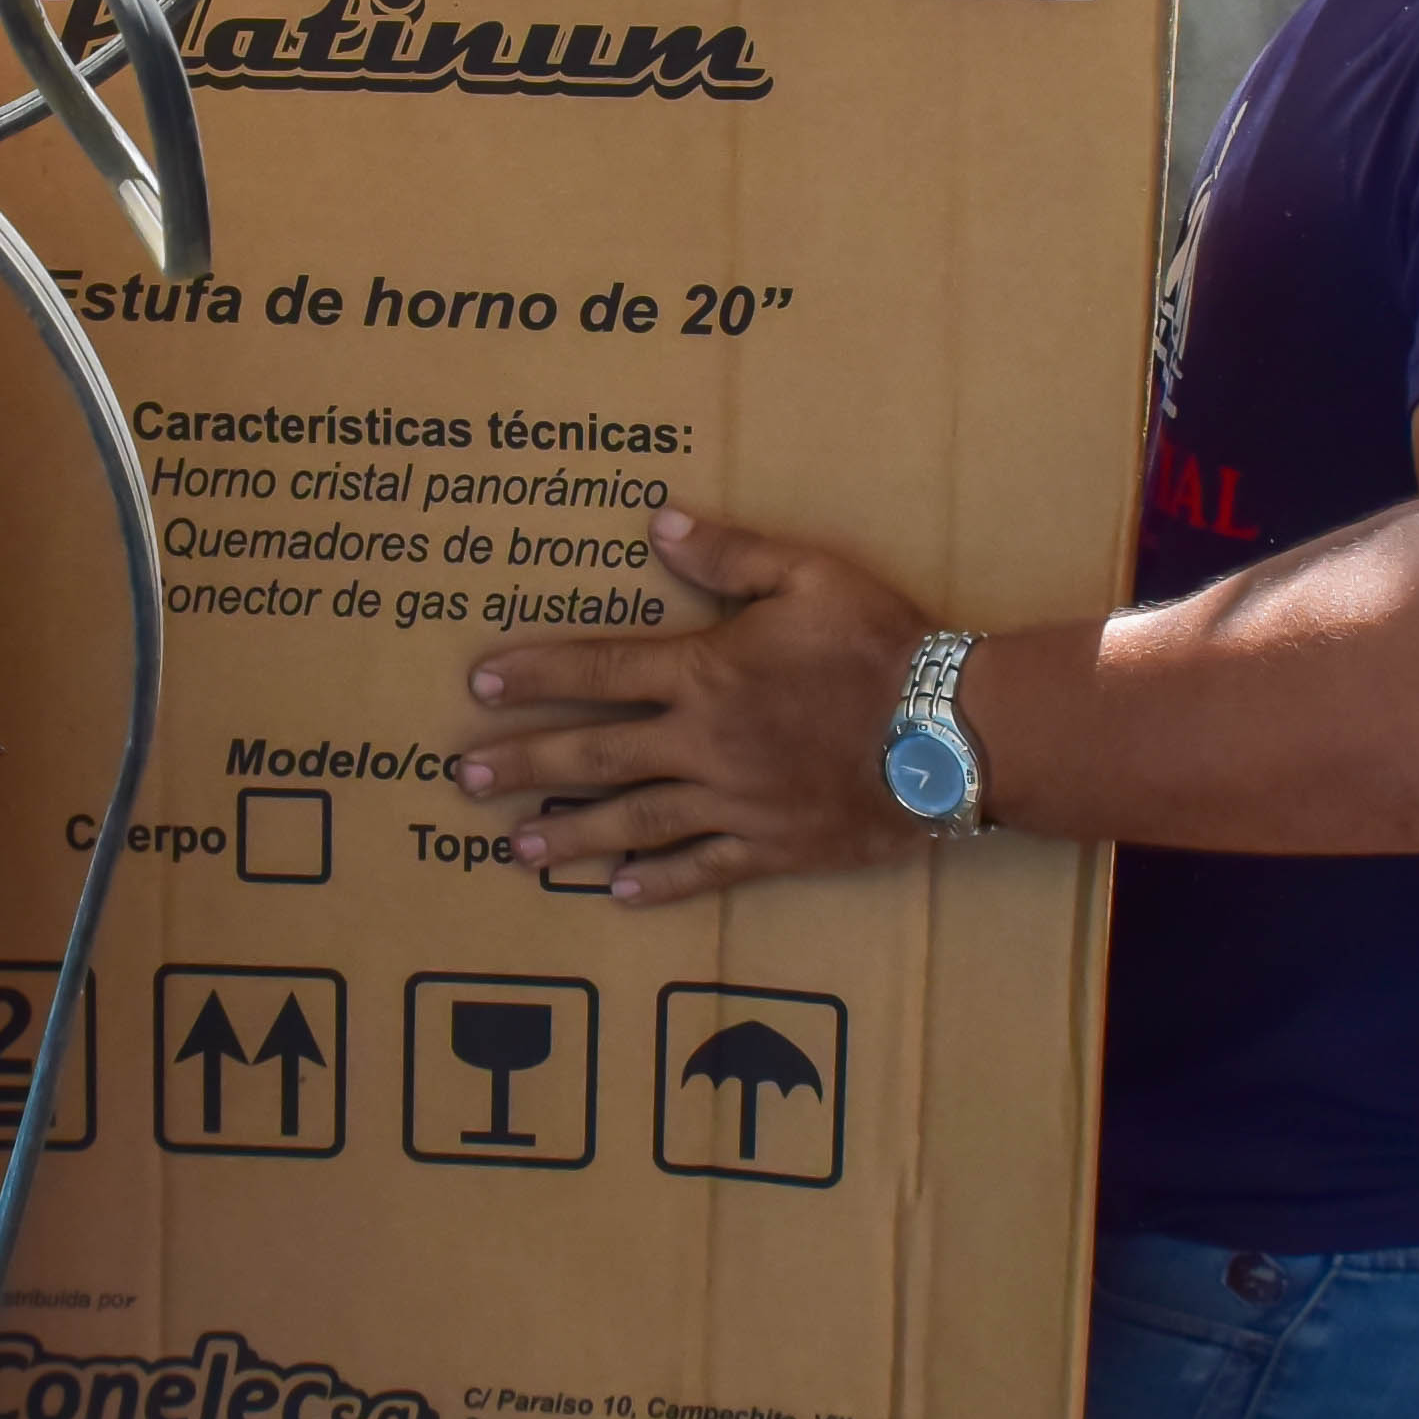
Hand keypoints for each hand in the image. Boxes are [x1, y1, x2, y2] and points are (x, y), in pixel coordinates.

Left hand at [452, 504, 936, 904]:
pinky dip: (660, 883)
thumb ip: (730, 553)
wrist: (955, 731)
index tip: (482, 682)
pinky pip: (705, 869)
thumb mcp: (811, 574)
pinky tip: (618, 893)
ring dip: (571, 835)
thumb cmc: (885, 645)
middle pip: (596, 754)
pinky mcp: (774, 846)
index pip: (602, 669)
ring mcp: (736, 802)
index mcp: (708, 672)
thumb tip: (658, 524)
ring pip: (635, 822)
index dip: (538, 672)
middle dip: (525, 764)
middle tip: (464, 779)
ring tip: (516, 849)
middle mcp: (707, 743)